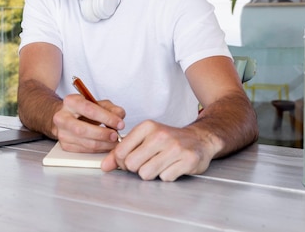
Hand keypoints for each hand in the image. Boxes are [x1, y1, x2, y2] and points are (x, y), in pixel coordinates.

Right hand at [52, 94, 124, 152]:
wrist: (66, 117)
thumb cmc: (83, 110)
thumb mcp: (97, 103)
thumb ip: (110, 108)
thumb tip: (120, 116)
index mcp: (70, 102)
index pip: (89, 109)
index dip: (106, 117)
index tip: (119, 123)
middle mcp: (62, 117)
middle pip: (83, 129)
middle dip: (103, 134)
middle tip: (116, 135)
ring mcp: (62, 133)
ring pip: (85, 142)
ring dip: (104, 144)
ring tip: (115, 142)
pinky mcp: (65, 145)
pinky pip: (85, 150)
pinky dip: (99, 149)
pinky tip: (106, 145)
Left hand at [100, 120, 217, 180]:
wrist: (200, 139)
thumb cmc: (168, 140)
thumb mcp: (144, 138)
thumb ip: (122, 151)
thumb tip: (105, 166)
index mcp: (148, 126)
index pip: (121, 152)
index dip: (122, 161)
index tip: (131, 159)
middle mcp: (161, 135)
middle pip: (132, 164)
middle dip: (137, 168)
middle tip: (148, 162)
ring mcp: (175, 148)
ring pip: (146, 174)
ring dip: (152, 173)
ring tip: (161, 164)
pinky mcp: (188, 160)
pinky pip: (165, 178)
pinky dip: (167, 176)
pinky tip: (173, 166)